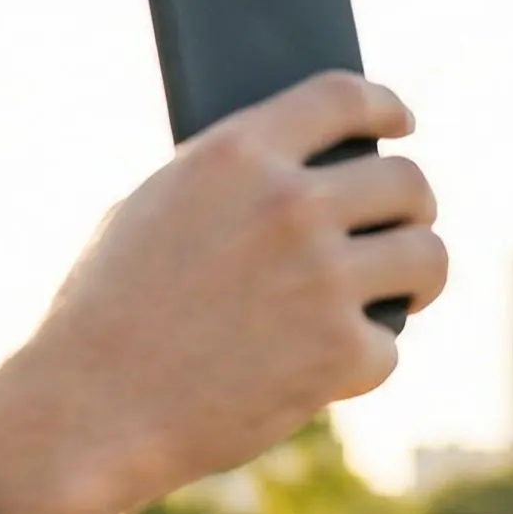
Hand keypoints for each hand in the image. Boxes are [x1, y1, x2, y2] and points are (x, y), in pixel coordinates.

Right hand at [0, 71, 444, 513]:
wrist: (86, 416)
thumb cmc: (100, 318)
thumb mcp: (145, 215)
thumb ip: (224, 187)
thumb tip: (295, 178)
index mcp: (235, 155)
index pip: (341, 97)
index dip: (383, 105)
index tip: (400, 121)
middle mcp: (289, 205)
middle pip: (406, 181)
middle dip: (413, 207)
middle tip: (404, 228)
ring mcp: (322, 278)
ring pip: (426, 257)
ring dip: (418, 276)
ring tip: (403, 295)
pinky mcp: (340, 352)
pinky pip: (388, 346)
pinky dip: (361, 363)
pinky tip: (327, 371)